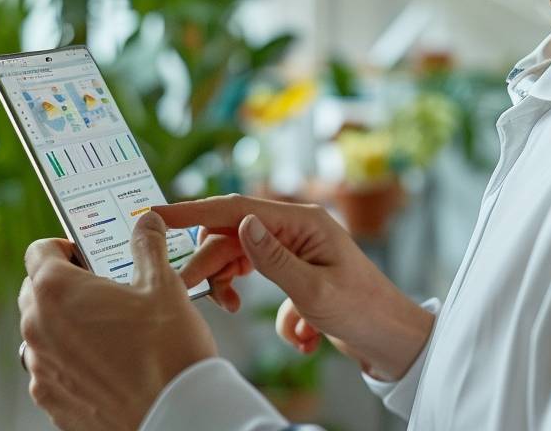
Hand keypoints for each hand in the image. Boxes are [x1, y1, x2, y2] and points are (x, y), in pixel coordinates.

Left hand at [17, 212, 215, 429]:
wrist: (177, 411)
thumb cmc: (169, 346)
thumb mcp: (163, 283)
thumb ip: (148, 245)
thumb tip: (146, 221)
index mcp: (57, 291)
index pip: (38, 252)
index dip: (64, 248)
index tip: (89, 256)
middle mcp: (37, 329)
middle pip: (35, 291)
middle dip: (63, 286)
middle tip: (104, 290)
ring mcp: (42, 369)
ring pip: (41, 333)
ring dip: (65, 325)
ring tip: (109, 330)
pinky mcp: (52, 401)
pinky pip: (51, 370)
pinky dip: (70, 362)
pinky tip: (107, 363)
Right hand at [153, 194, 433, 381]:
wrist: (394, 343)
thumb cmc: (363, 312)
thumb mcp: (314, 290)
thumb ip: (273, 258)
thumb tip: (241, 223)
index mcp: (303, 221)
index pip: (236, 208)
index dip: (193, 211)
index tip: (156, 215)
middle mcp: (297, 229)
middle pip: (232, 235)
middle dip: (210, 263)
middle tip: (194, 292)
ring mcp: (296, 251)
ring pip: (241, 258)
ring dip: (232, 286)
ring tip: (233, 310)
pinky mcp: (298, 274)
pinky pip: (264, 284)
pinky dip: (274, 316)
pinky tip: (301, 336)